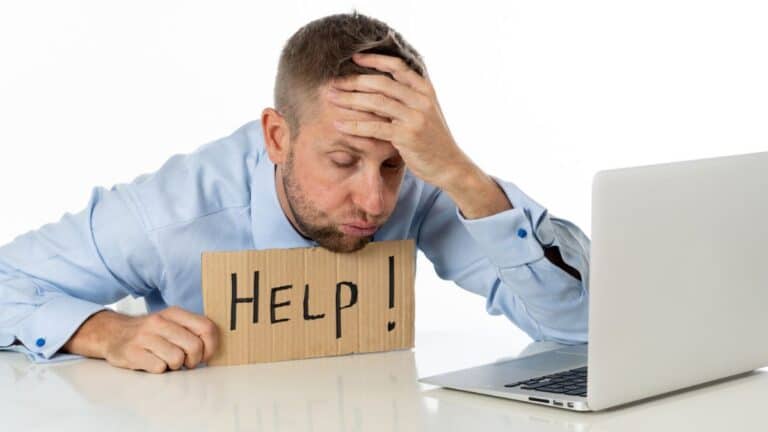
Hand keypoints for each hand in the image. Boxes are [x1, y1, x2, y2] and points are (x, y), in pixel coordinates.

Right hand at [64, 306, 218, 373]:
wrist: (113, 333)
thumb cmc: (149, 332)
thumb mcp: (171, 322)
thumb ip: (191, 329)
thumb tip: (211, 347)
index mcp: (174, 313)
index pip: (206, 328)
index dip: (211, 346)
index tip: (205, 355)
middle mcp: (159, 322)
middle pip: (194, 346)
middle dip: (193, 360)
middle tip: (185, 362)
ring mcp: (145, 337)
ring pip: (177, 359)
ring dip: (175, 366)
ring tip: (166, 360)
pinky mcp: (133, 352)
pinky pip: (159, 368)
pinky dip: (159, 369)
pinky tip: (152, 362)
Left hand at [328, 53, 511, 218]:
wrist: (449, 165)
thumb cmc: (433, 139)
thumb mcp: (426, 112)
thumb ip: (408, 97)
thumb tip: (380, 85)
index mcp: (425, 89)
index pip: (397, 66)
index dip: (375, 60)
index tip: (354, 58)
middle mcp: (421, 100)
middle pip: (382, 83)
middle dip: (354, 81)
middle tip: (333, 83)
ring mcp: (415, 117)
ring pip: (376, 102)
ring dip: (350, 99)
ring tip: (331, 99)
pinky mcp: (407, 136)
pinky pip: (375, 127)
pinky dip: (354, 125)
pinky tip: (339, 125)